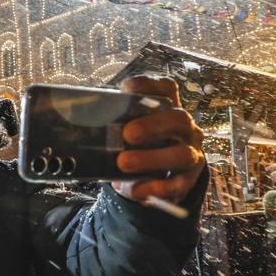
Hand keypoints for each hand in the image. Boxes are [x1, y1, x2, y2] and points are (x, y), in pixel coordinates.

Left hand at [111, 75, 204, 205]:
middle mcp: (185, 130)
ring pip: (182, 155)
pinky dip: (154, 188)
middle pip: (179, 120)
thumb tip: (85, 120)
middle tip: (127, 133)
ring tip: (123, 163)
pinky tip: (135, 190)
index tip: (128, 87)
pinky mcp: (186, 181)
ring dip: (151, 158)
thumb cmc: (138, 147)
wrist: (156, 180)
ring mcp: (190, 155)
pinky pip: (175, 186)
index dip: (150, 85)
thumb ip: (117, 123)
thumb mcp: (129, 131)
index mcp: (169, 110)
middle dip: (153, 125)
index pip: (167, 89)